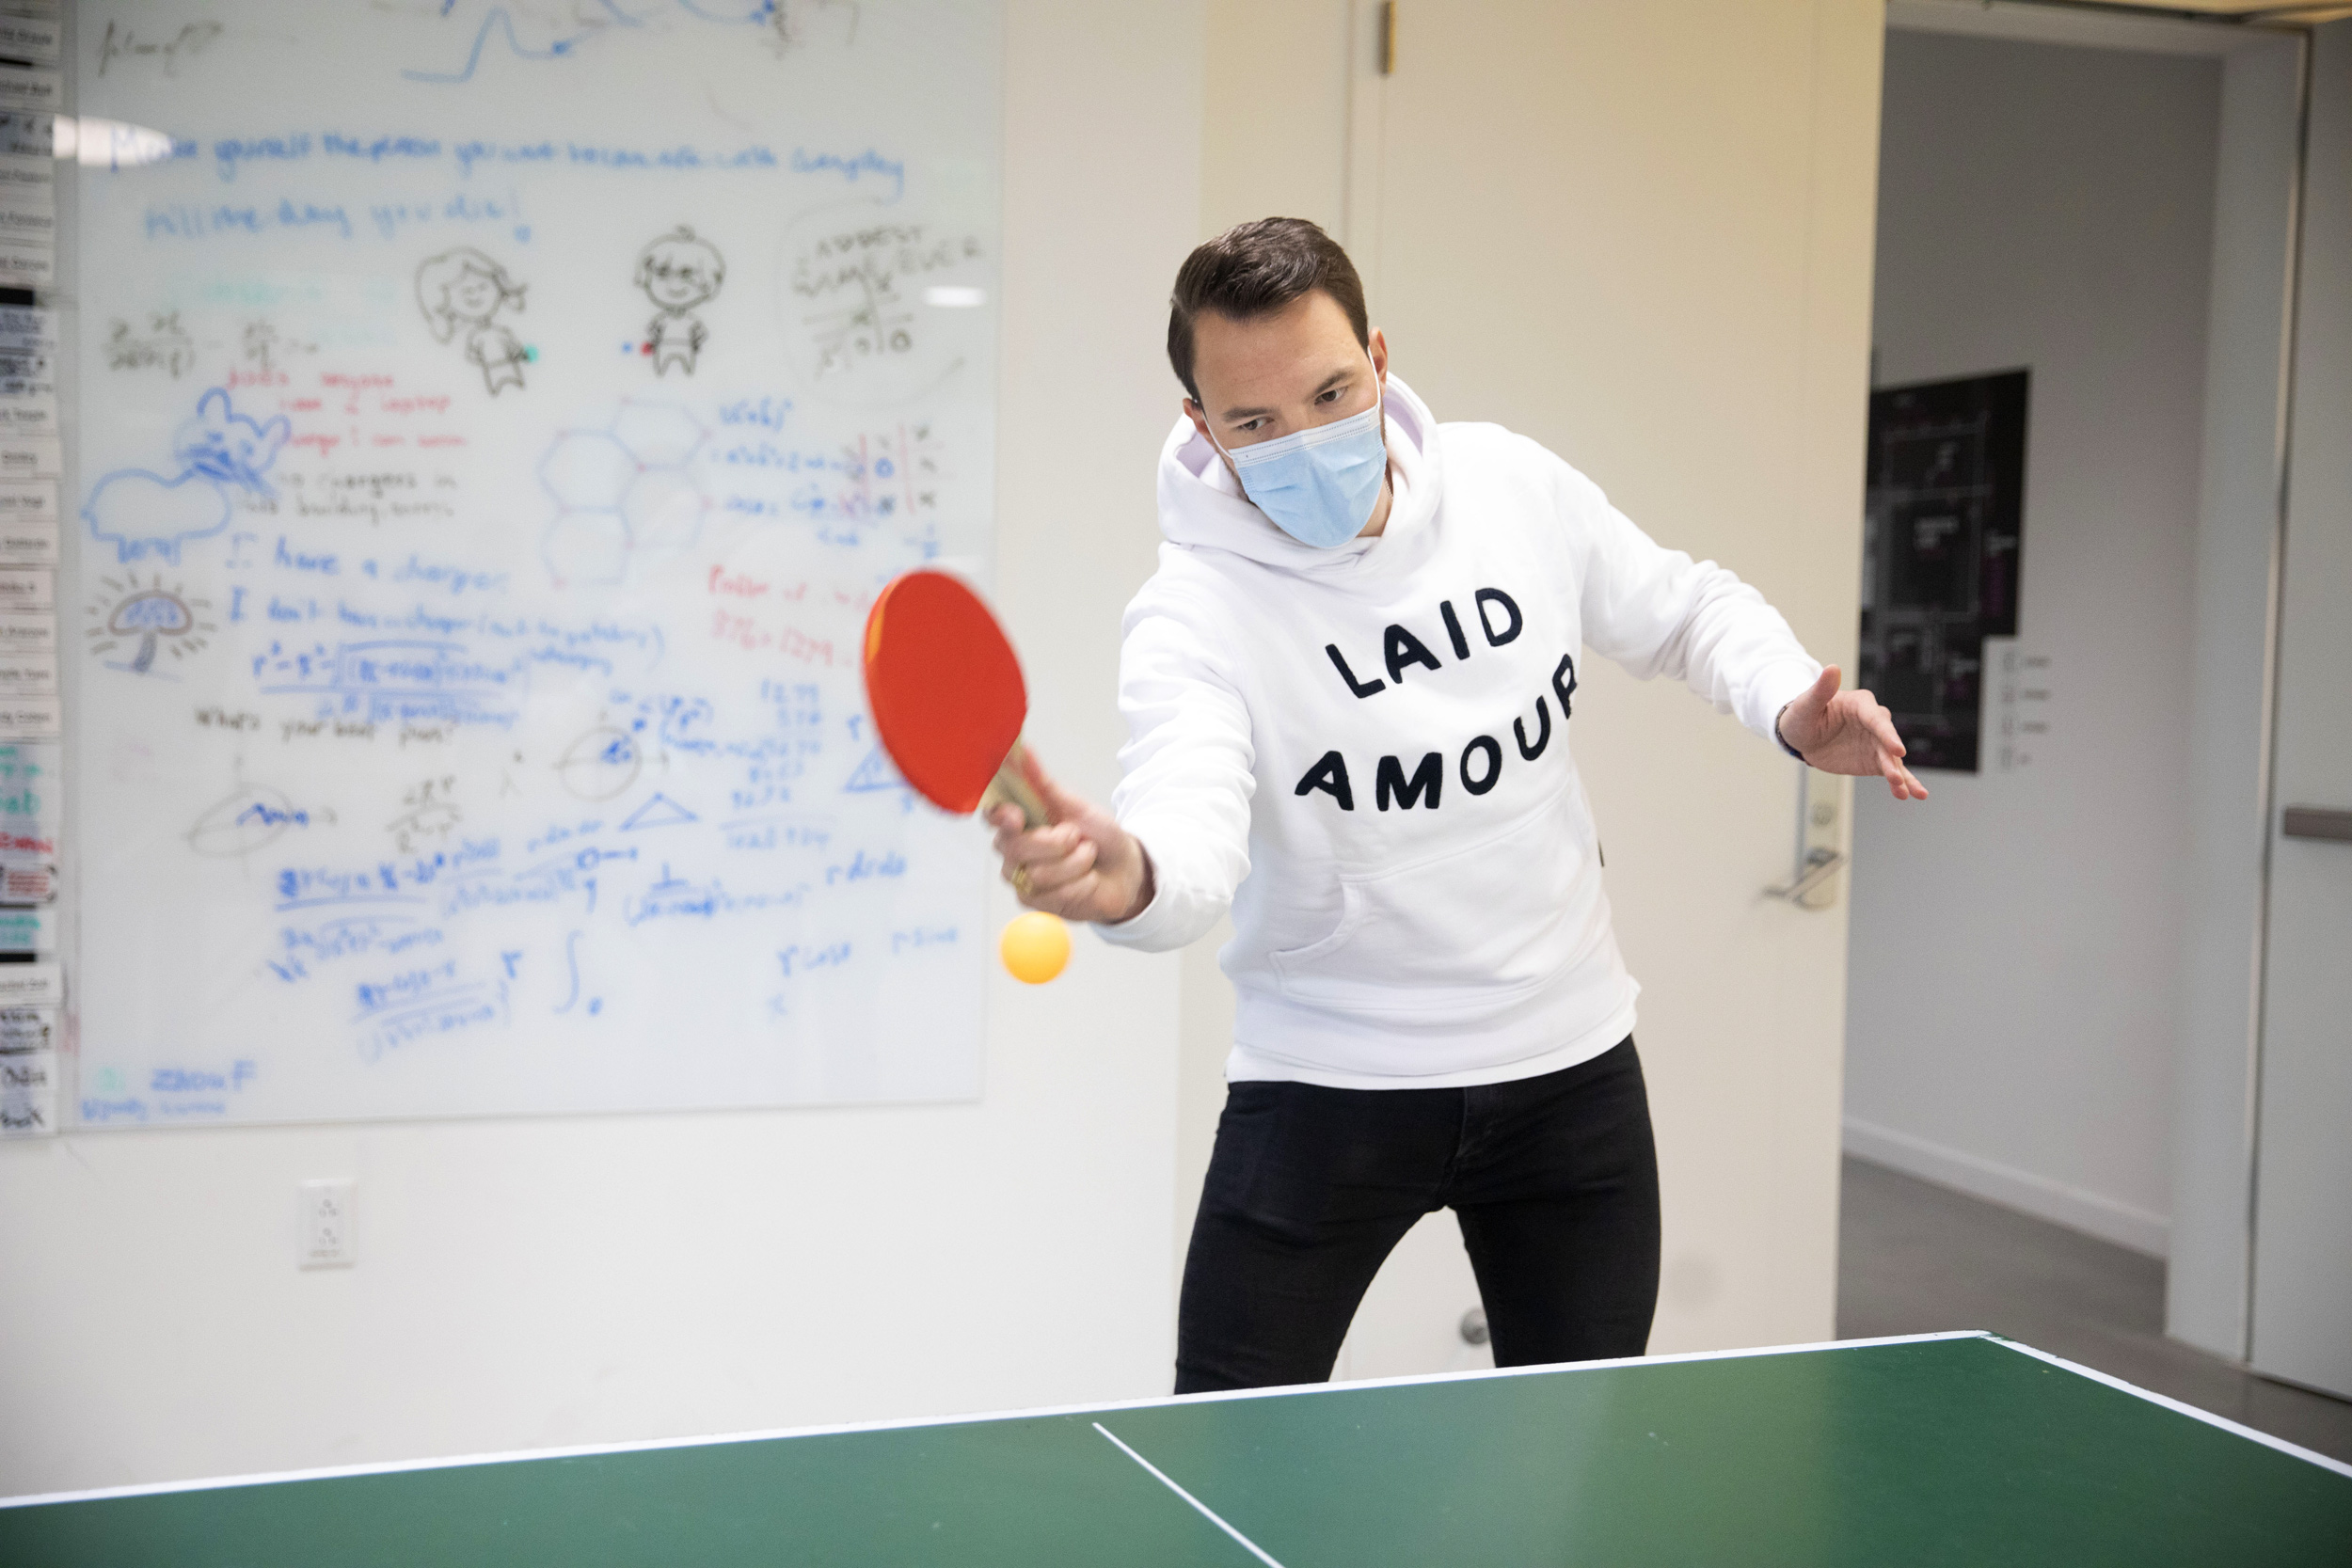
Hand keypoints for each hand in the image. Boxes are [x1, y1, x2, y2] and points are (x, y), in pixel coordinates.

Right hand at [986, 750, 1155, 923]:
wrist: (1124, 869)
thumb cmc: (1098, 835)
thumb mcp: (1075, 805)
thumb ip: (1043, 783)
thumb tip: (1024, 751)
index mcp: (1019, 820)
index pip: (993, 816)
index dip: (999, 816)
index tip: (1016, 816)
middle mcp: (1013, 849)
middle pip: (1015, 847)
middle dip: (1056, 842)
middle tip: (1076, 836)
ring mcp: (1022, 877)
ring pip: (1039, 873)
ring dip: (1076, 863)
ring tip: (1088, 856)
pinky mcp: (1035, 902)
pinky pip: (1054, 894)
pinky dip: (1081, 885)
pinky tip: (1088, 880)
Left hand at [1776, 665, 1928, 800]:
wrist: (1801, 735)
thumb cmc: (1802, 715)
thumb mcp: (1806, 703)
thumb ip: (1821, 689)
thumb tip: (1831, 667)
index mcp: (1860, 704)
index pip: (1876, 719)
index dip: (1887, 734)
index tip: (1897, 750)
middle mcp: (1873, 722)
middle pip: (1888, 740)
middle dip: (1893, 759)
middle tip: (1896, 777)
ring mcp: (1876, 743)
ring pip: (1893, 760)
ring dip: (1902, 776)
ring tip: (1912, 793)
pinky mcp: (1874, 760)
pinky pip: (1890, 772)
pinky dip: (1900, 784)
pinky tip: (1908, 795)